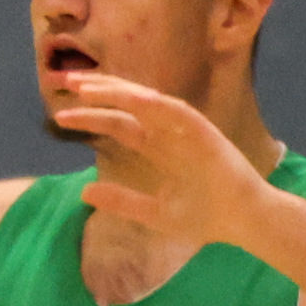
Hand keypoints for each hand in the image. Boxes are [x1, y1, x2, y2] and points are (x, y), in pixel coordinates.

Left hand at [49, 72, 273, 243]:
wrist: (244, 225)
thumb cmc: (206, 219)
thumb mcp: (153, 213)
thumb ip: (122, 201)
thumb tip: (85, 192)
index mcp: (161, 149)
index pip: (120, 125)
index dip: (92, 117)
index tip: (61, 115)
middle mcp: (172, 135)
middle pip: (130, 107)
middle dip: (100, 92)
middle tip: (68, 81)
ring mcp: (190, 132)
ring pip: (149, 102)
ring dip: (120, 91)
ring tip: (87, 86)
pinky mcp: (207, 134)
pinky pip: (178, 113)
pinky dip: (155, 103)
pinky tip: (132, 96)